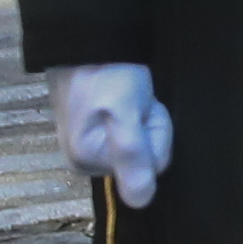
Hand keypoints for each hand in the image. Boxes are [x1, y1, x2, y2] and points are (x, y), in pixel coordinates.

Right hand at [53, 67, 170, 207]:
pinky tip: (133, 96)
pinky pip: (138, 129)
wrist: (89, 41)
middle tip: (138, 100)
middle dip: (152, 125)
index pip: (151, 166)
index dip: (155, 134)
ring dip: (148, 115)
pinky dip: (143, 110)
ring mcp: (95, 144)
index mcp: (88, 163)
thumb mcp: (124, 112)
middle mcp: (89, 160)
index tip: (140, 111)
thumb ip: (132, 155)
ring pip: (145, 140)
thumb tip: (141, 202)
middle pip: (148, 155)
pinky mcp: (102, 128)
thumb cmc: (106, 74)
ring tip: (134, 95)